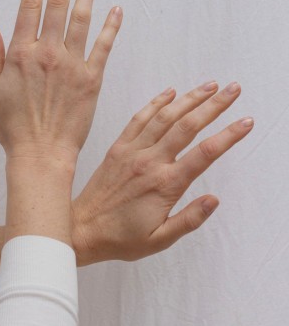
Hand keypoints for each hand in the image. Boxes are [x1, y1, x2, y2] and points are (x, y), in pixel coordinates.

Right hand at [0, 0, 122, 167]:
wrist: (41, 153)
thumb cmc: (15, 128)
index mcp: (21, 54)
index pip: (29, 8)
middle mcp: (47, 54)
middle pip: (57, 5)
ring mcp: (72, 66)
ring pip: (81, 20)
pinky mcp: (91, 80)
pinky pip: (103, 47)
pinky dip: (110, 27)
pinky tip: (115, 10)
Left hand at [71, 80, 253, 263]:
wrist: (80, 229)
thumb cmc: (120, 239)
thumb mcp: (159, 240)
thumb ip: (189, 220)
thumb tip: (214, 200)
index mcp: (164, 185)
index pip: (204, 154)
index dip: (228, 136)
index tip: (245, 122)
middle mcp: (150, 163)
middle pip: (188, 126)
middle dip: (214, 105)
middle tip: (233, 89)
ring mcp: (132, 152)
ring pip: (165, 117)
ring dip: (189, 98)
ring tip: (210, 85)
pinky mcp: (118, 148)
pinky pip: (139, 119)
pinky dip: (156, 102)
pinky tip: (170, 92)